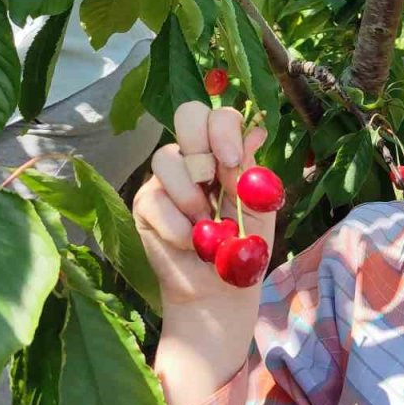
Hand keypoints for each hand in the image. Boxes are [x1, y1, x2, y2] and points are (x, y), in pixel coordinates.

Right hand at [133, 100, 273, 313]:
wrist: (220, 289)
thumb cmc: (243, 246)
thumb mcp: (258, 208)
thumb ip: (251, 171)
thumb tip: (256, 132)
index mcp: (224, 152)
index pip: (219, 116)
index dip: (224, 129)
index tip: (233, 160)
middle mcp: (193, 157)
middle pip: (187, 115)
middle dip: (201, 142)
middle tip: (214, 177)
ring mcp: (166, 178)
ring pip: (167, 158)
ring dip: (191, 197)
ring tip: (206, 226)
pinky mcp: (145, 204)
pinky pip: (155, 199)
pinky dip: (177, 225)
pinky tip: (190, 242)